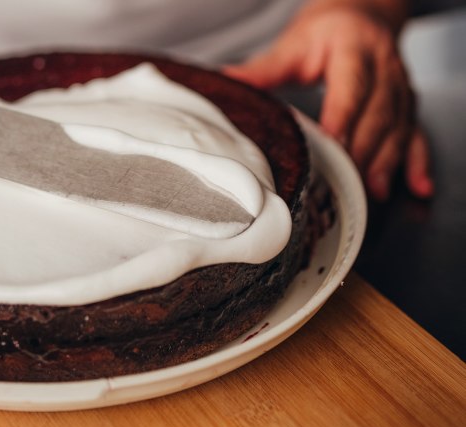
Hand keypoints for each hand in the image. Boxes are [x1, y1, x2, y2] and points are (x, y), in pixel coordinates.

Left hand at [224, 4, 432, 200]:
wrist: (362, 15)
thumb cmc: (327, 32)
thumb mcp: (294, 45)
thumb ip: (263, 69)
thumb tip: (227, 83)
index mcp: (354, 48)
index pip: (351, 86)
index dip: (345, 116)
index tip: (334, 143)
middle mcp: (384, 67)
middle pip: (379, 112)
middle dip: (365, 149)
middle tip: (349, 181)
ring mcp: (401, 87)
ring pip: (400, 126)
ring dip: (388, 161)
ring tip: (374, 190)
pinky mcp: (408, 104)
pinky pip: (417, 134)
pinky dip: (417, 162)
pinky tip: (418, 185)